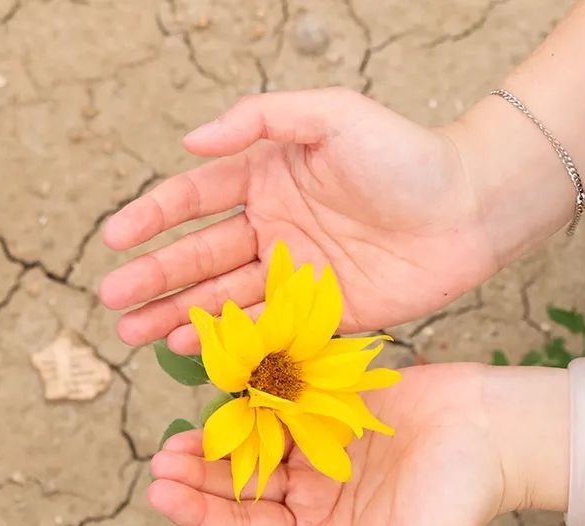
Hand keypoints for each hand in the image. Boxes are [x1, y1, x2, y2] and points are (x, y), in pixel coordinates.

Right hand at [99, 88, 497, 354]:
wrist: (472, 209)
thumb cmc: (406, 154)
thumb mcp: (333, 115)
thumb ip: (261, 118)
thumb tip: (190, 140)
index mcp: (268, 177)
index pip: (195, 198)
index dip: (152, 217)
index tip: (114, 238)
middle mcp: (274, 226)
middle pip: (200, 256)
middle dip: (154, 277)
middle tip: (112, 300)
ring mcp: (296, 273)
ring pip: (224, 298)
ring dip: (177, 315)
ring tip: (132, 333)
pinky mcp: (325, 313)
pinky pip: (268, 330)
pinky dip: (230, 342)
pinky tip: (191, 351)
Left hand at [143, 364, 507, 525]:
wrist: (491, 427)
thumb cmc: (462, 503)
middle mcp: (313, 516)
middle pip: (240, 516)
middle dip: (196, 504)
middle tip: (158, 484)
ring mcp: (313, 467)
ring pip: (244, 468)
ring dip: (207, 460)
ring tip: (171, 450)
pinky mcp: (318, 422)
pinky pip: (266, 422)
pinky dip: (237, 418)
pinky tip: (209, 410)